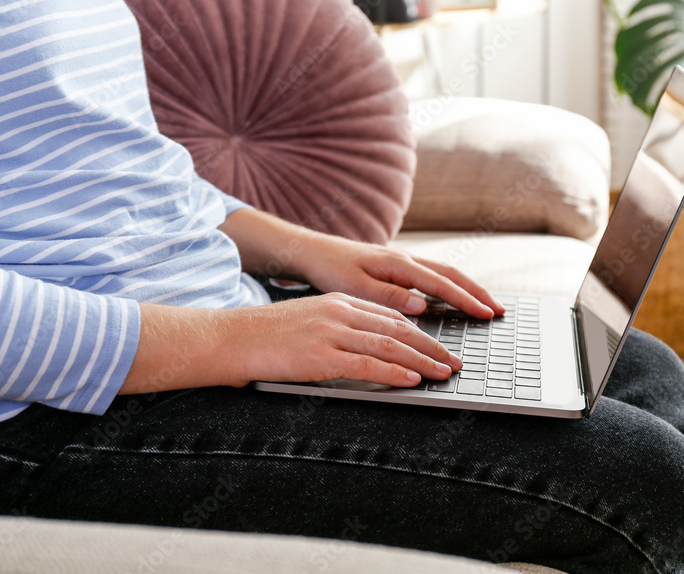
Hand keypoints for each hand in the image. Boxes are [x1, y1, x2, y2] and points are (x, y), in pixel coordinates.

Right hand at [219, 293, 461, 386]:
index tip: (439, 346)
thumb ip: (338, 329)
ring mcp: (331, 332)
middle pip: (398, 329)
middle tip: (454, 362)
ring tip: (444, 374)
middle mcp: (339, 312)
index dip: (419, 333)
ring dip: (423, 362)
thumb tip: (367, 350)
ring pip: (390, 347)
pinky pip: (368, 366)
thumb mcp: (309, 322)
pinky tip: (413, 381)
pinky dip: (395, 374)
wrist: (229, 338)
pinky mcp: (320, 356)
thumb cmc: (264, 337)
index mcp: (338, 302)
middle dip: (431, 346)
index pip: (390, 316)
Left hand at [294, 234, 504, 318]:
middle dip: (477, 293)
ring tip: (486, 304)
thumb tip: (421, 305)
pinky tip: (455, 298)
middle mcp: (405, 259)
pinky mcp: (397, 267)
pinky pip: (432, 275)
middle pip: (451, 274)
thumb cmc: (330, 269)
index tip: (486, 314)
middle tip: (499, 311)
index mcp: (398, 264)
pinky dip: (451, 286)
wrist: (313, 251)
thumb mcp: (354, 287)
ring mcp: (403, 261)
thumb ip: (388, 296)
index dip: (466, 300)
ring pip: (444, 273)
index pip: (441, 284)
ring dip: (467, 288)